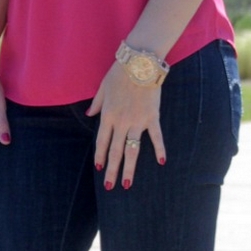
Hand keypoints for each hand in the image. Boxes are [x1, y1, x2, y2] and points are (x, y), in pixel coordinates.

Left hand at [87, 63, 166, 190]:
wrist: (140, 63)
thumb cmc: (119, 73)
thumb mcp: (102, 87)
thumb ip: (96, 103)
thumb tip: (89, 114)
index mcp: (108, 115)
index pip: (102, 141)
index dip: (100, 156)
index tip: (99, 168)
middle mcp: (121, 122)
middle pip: (116, 151)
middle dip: (112, 170)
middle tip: (111, 187)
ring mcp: (137, 121)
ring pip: (133, 150)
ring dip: (130, 168)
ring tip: (128, 183)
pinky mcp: (152, 117)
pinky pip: (156, 137)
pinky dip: (159, 149)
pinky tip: (162, 162)